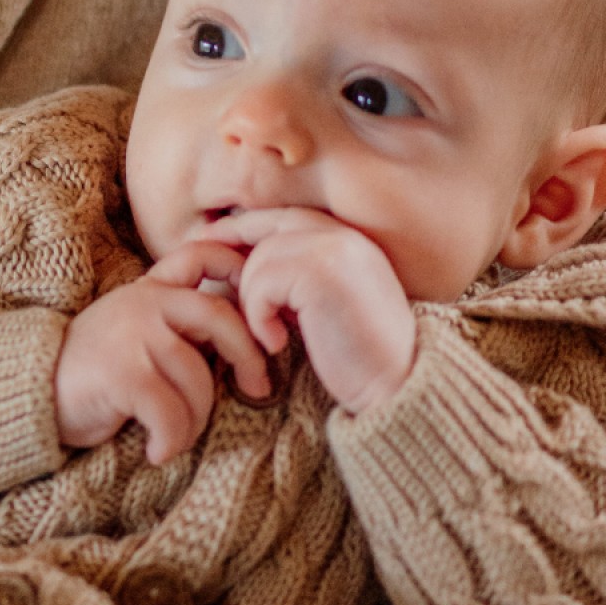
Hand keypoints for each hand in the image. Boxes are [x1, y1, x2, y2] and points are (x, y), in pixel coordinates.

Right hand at [54, 244, 271, 462]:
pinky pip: (173, 414)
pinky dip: (171, 441)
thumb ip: (174, 322)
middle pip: (221, 320)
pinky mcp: (124, 374)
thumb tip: (242, 341)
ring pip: (199, 382)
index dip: (238, 268)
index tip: (258, 304)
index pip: (202, 256)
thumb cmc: (91, 372)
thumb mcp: (132, 331)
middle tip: (258, 388)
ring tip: (173, 436)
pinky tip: (156, 451)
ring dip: (195, 421)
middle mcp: (145, 304)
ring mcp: (134, 336)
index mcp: (150, 289)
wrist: (31, 394)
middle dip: (249, 357)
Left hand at [208, 208, 415, 412]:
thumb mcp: (326, 306)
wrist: (397, 387)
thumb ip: (298, 277)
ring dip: (252, 301)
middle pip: (266, 227)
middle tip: (208, 274)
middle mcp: (345, 237)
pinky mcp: (322, 274)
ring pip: (259, 259)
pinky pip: (261, 283)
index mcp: (351, 241)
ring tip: (270, 335)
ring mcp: (335, 250)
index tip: (212, 240)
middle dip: (231, 248)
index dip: (245, 225)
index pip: (285, 217)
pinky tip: (278, 343)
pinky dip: (259, 317)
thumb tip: (240, 263)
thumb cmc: (358, 359)